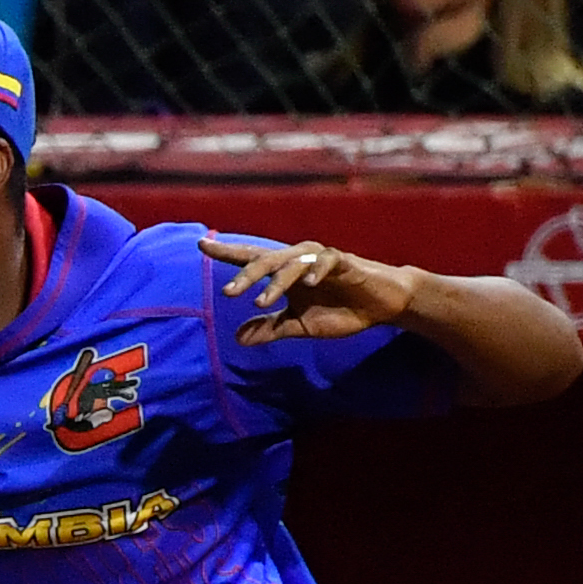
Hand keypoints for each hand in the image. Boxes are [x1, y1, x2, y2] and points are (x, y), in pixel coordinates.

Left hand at [199, 236, 418, 344]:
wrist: (382, 307)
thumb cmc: (340, 311)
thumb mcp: (300, 326)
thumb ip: (271, 329)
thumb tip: (237, 339)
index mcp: (285, 274)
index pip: (251, 259)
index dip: (226, 252)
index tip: (200, 244)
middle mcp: (298, 261)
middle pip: (265, 260)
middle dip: (246, 275)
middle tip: (229, 293)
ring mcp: (320, 260)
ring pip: (291, 262)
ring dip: (275, 281)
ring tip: (261, 301)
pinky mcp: (345, 263)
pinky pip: (328, 260)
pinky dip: (317, 269)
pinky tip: (309, 283)